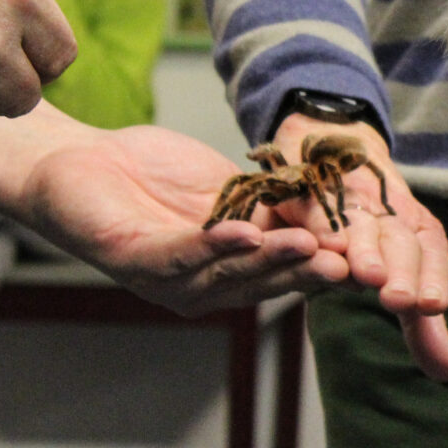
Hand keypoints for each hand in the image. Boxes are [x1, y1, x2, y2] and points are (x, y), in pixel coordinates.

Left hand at [21, 125, 349, 316]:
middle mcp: (204, 285)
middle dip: (306, 269)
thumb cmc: (153, 175)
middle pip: (265, 281)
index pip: (287, 270)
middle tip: (348, 260)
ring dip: (270, 259)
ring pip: (229, 274)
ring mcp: (169, 279)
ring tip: (307, 243)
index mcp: (231, 268)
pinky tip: (244, 231)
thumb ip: (272, 205)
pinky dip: (214, 245)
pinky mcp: (135, 260)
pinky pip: (180, 257)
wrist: (80, 162)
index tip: (367, 252)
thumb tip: (332, 211)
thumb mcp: (229, 189)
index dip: (325, 263)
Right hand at [270, 113, 447, 379]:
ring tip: (365, 275)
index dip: (432, 278)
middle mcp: (389, 214)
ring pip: (361, 224)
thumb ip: (421, 328)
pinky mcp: (312, 190)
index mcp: (416, 231)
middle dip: (402, 270)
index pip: (432, 255)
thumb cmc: (374, 227)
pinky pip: (316, 206)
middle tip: (402, 300)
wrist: (335, 150)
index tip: (432, 306)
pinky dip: (318, 224)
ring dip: (364, 248)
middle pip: (400, 242)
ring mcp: (350, 199)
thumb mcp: (402, 276)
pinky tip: (319, 245)